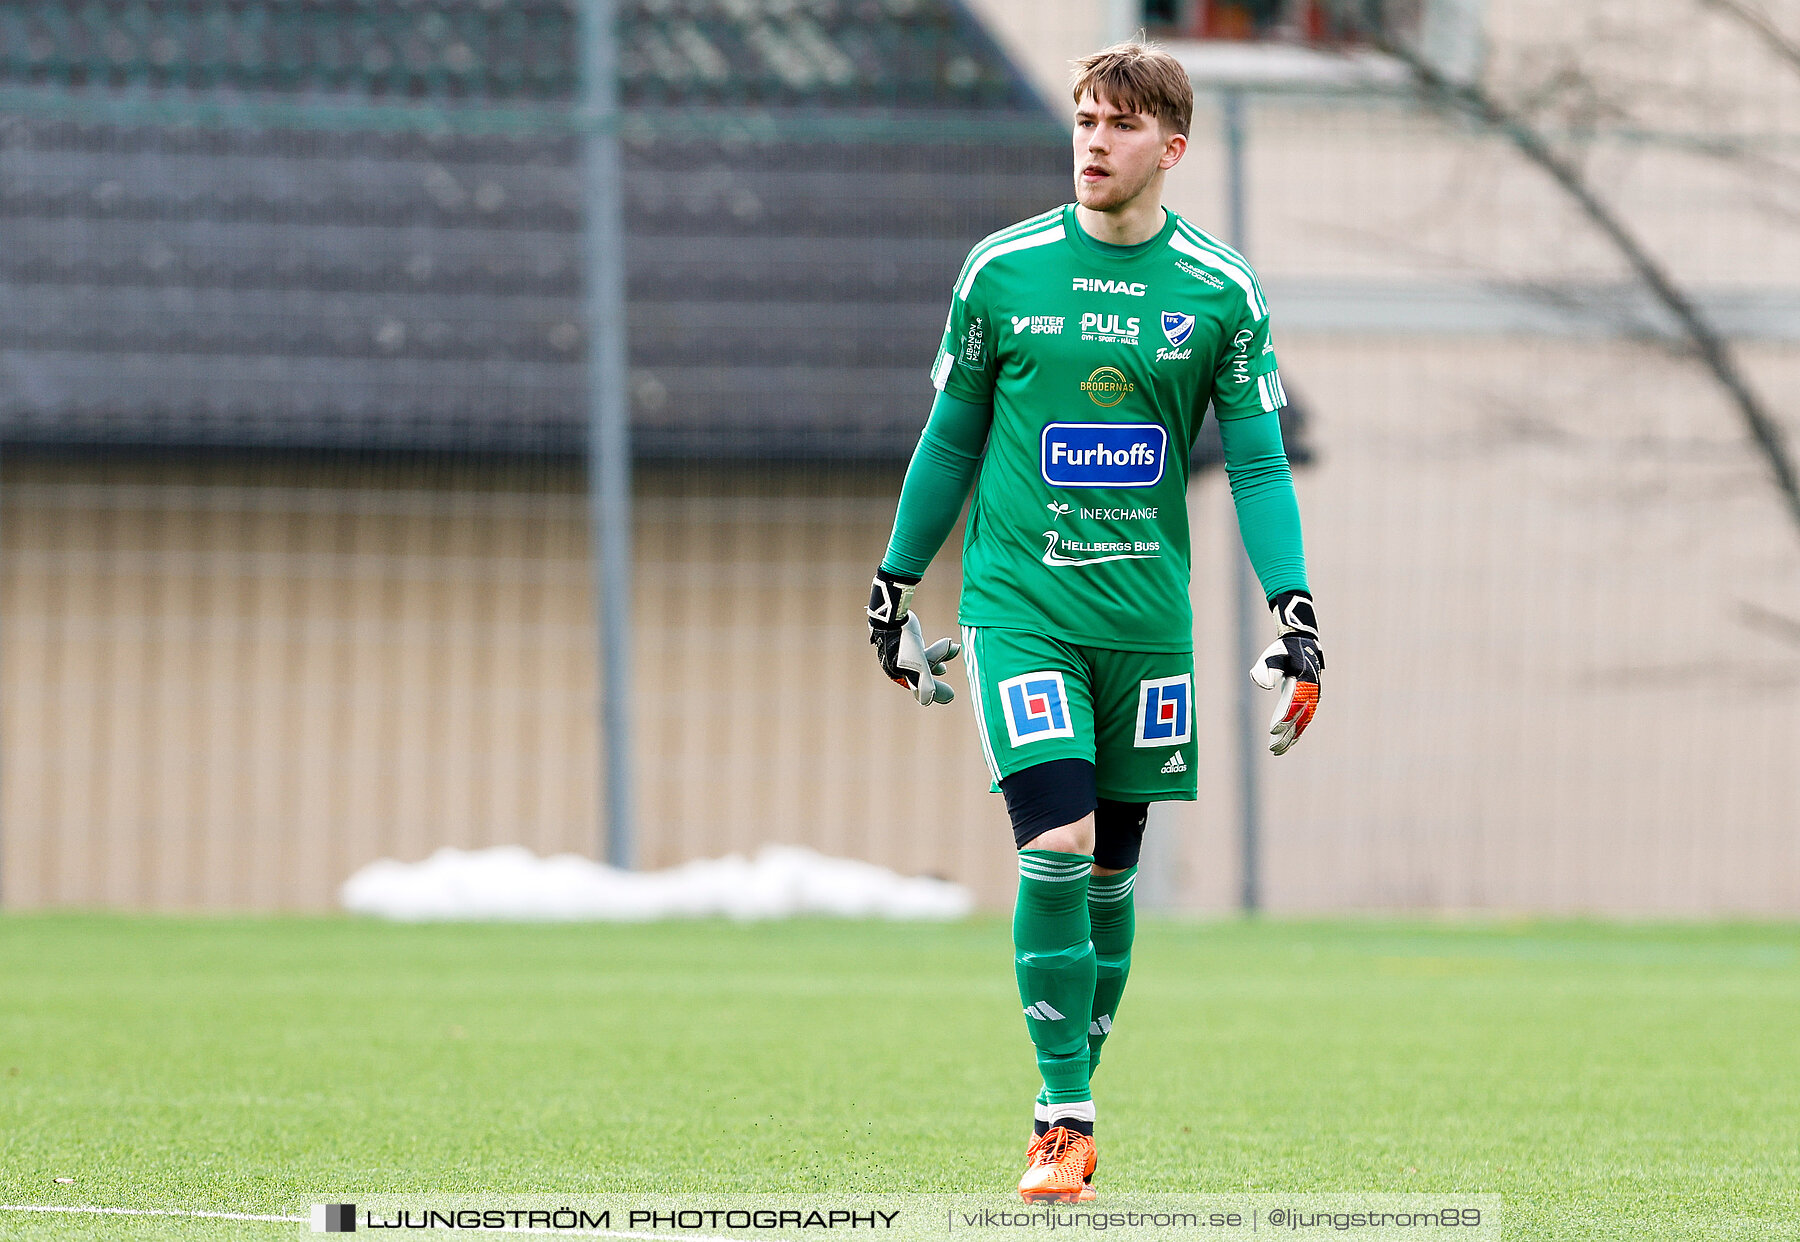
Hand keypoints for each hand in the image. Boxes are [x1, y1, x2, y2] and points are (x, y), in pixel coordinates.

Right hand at [867, 568, 960, 705]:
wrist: (893, 619)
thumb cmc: (904, 644)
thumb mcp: (917, 665)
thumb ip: (924, 682)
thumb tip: (927, 701)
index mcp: (899, 674)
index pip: (919, 689)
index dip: (935, 694)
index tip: (949, 697)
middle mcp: (901, 666)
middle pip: (923, 678)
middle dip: (938, 683)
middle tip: (951, 695)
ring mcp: (906, 654)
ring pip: (927, 662)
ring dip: (942, 657)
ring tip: (955, 650)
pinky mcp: (911, 642)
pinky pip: (926, 651)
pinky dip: (938, 650)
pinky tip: (950, 644)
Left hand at [1249, 589, 1322, 755]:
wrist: (1302, 643)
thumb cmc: (1284, 650)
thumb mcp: (1273, 656)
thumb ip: (1268, 669)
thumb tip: (1265, 685)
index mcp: (1303, 680)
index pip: (1294, 703)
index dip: (1285, 718)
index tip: (1273, 731)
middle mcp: (1311, 690)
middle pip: (1300, 717)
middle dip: (1287, 734)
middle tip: (1273, 749)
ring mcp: (1313, 695)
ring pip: (1304, 721)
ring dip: (1292, 737)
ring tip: (1278, 751)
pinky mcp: (1311, 699)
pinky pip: (1306, 718)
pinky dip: (1298, 730)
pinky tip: (1289, 742)